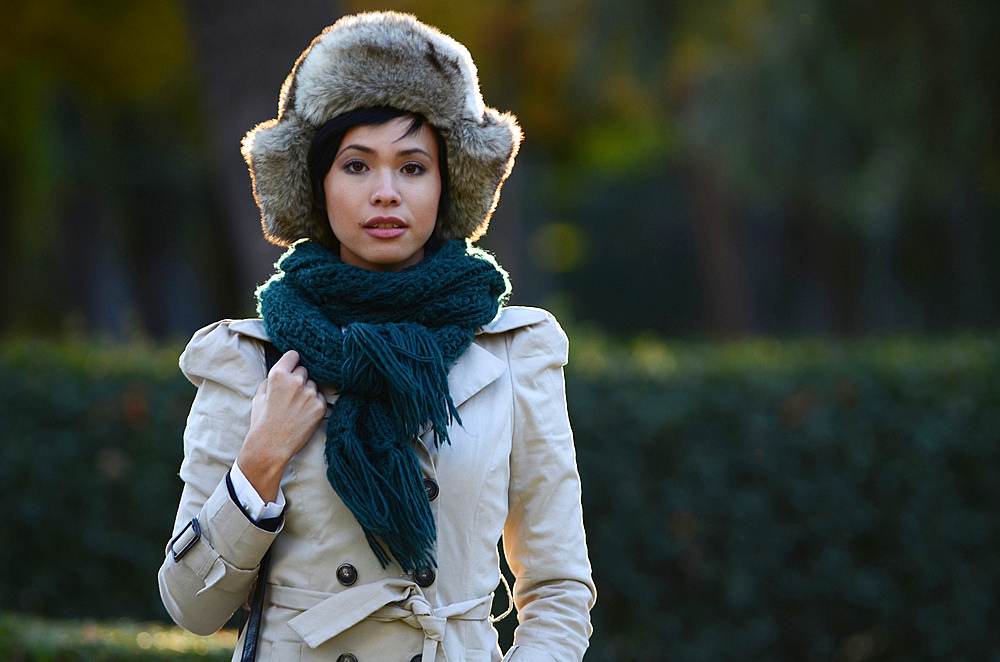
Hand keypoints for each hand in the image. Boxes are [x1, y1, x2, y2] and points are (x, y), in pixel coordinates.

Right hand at [237, 350, 326, 501]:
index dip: (291, 362)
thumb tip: (281, 372)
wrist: (270, 447)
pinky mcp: (320, 406)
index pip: (293, 355)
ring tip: (296, 408)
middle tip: (291, 395)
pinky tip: (304, 415)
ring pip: (313, 385)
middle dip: (299, 379)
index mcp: (278, 375)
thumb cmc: (262, 422)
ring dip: (307, 392)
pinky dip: (314, 404)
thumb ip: (271, 380)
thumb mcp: (259, 396)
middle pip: (304, 370)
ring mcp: (310, 394)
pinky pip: (320, 398)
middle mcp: (296, 381)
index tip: (292, 368)